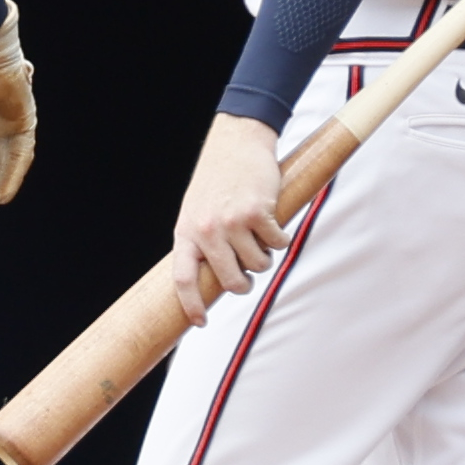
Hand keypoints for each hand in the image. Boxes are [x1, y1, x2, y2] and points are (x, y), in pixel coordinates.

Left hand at [167, 113, 284, 327]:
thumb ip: (199, 241)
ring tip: (260, 239)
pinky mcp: (258, 212)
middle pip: (230, 280)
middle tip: (247, 279)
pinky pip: (278, 244)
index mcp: (185, 232)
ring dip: (265, 258)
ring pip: (258, 264)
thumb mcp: (195, 210)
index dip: (190, 305)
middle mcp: (206, 230)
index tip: (200, 323)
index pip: (182, 279)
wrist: (236, 142)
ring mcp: (232, 222)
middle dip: (243, 285)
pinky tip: (275, 225)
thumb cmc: (216, 180)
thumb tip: (210, 277)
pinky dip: (282, 240)